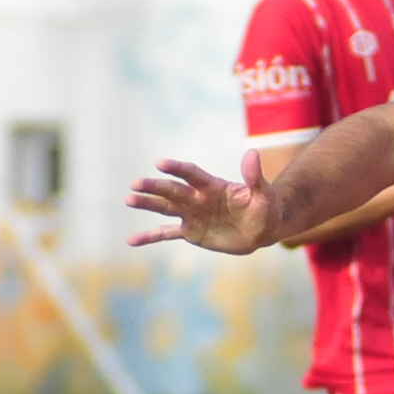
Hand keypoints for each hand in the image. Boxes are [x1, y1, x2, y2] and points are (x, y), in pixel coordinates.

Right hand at [126, 152, 283, 253]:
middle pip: (173, 190)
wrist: (262, 230)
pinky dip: (150, 237)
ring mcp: (192, 214)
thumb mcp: (263, 194)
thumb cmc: (265, 208)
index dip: (178, 168)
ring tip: (129, 200)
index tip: (161, 164)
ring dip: (147, 204)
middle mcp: (197, 198)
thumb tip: (252, 153)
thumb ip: (254, 177)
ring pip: (165, 208)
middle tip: (135, 184)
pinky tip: (131, 240)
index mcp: (212, 186)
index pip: (192, 174)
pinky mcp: (190, 232)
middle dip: (155, 187)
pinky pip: (167, 234)